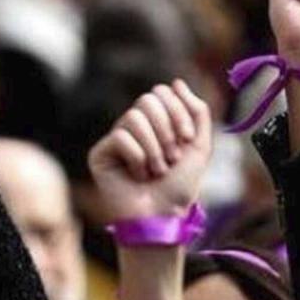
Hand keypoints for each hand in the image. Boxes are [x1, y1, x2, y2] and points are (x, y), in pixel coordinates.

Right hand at [88, 80, 212, 221]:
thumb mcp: (200, 146)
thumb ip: (197, 112)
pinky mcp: (99, 154)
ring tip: (156, 171)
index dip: (178, 112)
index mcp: (156, 123)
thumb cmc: (180, 187)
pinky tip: (137, 176)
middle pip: (147, 100)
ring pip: (133, 117)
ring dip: (154, 148)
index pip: (161, 93)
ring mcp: (115, 140)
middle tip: (172, 158)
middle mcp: (134, 128)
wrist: (162, 216)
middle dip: (166, 129)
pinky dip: (137, 157)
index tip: (187, 140)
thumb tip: (177, 82)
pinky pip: (120, 137)